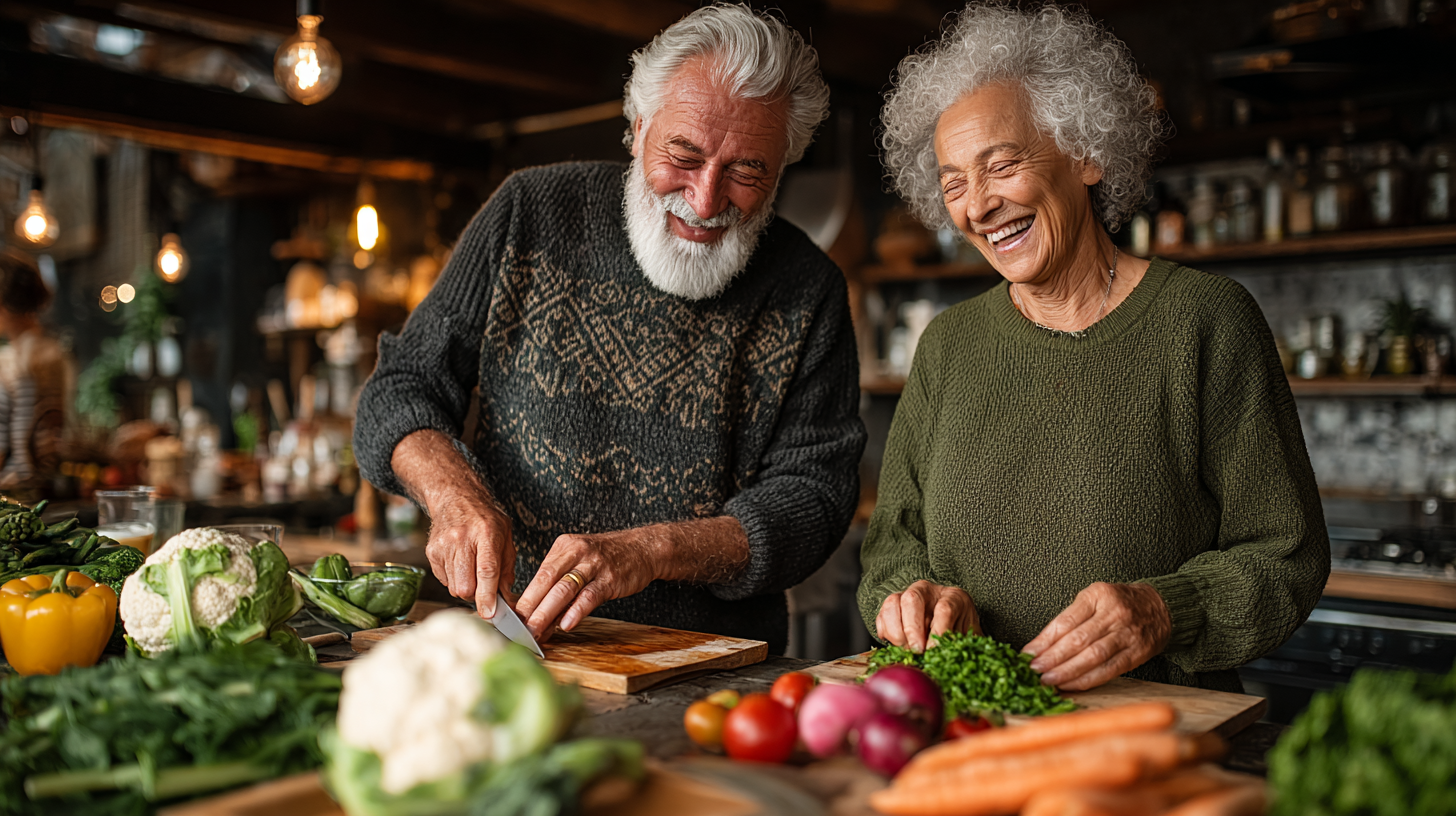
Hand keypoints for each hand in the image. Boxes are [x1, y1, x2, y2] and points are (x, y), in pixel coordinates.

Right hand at [423, 495, 515, 618]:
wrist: (456, 497)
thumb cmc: (485, 518)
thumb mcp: (506, 536)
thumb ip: (508, 568)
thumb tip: (507, 599)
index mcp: (486, 534)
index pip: (486, 571)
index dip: (487, 596)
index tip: (490, 613)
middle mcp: (462, 539)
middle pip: (466, 586)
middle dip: (476, 595)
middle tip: (484, 588)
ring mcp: (443, 546)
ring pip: (454, 587)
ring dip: (466, 588)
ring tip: (472, 571)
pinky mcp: (431, 552)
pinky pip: (444, 580)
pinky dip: (454, 579)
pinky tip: (460, 564)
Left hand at [515, 529, 665, 640]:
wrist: (642, 548)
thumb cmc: (607, 559)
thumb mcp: (579, 562)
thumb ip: (560, 586)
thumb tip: (541, 617)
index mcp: (562, 548)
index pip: (538, 576)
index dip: (524, 599)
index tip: (512, 620)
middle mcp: (576, 552)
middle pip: (546, 582)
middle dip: (530, 608)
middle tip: (518, 629)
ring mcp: (594, 564)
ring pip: (564, 590)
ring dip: (547, 613)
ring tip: (535, 631)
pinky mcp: (610, 578)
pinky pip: (589, 596)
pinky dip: (576, 611)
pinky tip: (567, 625)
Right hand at [875, 580, 980, 652]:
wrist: (951, 628)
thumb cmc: (961, 635)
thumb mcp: (969, 640)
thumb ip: (961, 646)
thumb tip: (950, 662)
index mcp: (954, 597)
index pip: (944, 609)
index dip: (938, 631)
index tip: (933, 651)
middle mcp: (929, 591)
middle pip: (912, 599)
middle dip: (912, 628)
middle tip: (916, 651)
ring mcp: (907, 595)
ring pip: (892, 603)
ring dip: (895, 630)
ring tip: (904, 650)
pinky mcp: (893, 607)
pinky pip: (881, 615)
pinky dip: (884, 631)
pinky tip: (894, 645)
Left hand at [1023, 582, 1171, 690]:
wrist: (1160, 606)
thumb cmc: (1118, 603)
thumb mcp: (1093, 598)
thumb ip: (1069, 619)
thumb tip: (1039, 646)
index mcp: (1097, 596)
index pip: (1065, 622)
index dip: (1044, 641)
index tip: (1028, 654)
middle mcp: (1113, 614)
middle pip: (1078, 640)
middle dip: (1052, 659)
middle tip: (1034, 671)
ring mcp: (1127, 634)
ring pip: (1093, 657)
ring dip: (1067, 672)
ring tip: (1048, 680)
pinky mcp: (1137, 653)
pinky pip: (1109, 669)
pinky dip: (1088, 680)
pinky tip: (1071, 685)